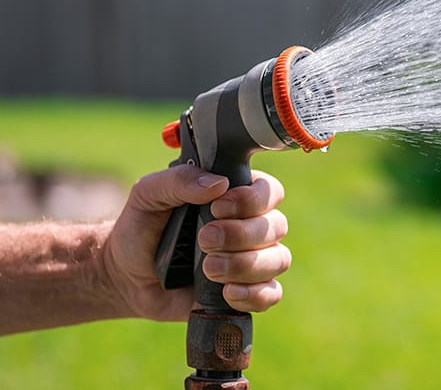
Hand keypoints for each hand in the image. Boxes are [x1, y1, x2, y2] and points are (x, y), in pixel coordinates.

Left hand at [103, 164, 288, 320]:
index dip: (252, 200)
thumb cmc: (142, 227)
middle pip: (276, 226)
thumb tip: (218, 184)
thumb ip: (179, 181)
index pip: (270, 191)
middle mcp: (252, 225)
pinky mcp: (246, 292)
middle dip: (241, 235)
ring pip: (278, 259)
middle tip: (203, 240)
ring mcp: (253, 260)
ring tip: (208, 269)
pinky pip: (271, 294)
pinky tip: (226, 293)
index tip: (217, 208)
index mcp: (236, 196)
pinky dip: (254, 294)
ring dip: (246, 265)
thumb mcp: (149, 194)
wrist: (126, 275)